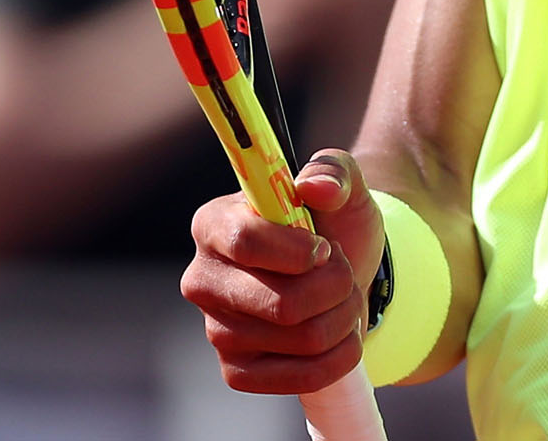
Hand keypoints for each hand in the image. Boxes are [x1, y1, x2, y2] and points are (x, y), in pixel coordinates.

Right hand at [182, 150, 384, 393]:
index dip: (299, 250)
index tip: (326, 248)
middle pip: (282, 303)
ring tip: (343, 297)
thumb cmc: (331, 225)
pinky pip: (301, 377)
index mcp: (214, 224)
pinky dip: (340, 354)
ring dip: (344, 316)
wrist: (341, 275)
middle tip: (342, 271)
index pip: (245, 241)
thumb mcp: (342, 185)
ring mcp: (216, 330)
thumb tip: (314, 187)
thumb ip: (333, 171)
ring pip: (303, 338)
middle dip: (335, 287)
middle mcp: (202, 280)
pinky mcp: (236, 371)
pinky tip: (339, 332)